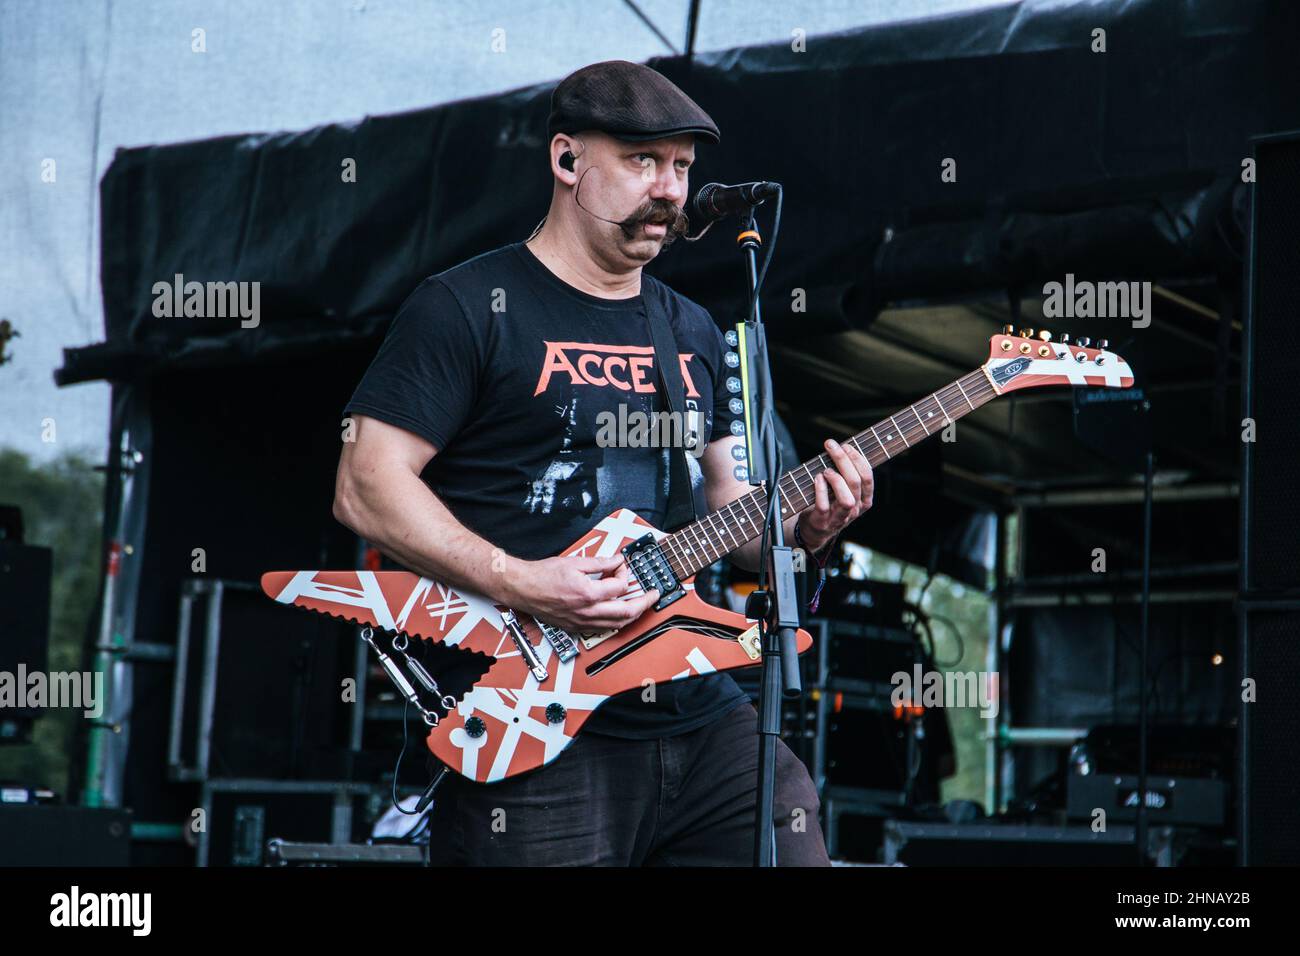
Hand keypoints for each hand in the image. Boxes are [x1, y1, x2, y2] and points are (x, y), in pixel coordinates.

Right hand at [504, 553, 658, 633]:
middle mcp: (586, 611)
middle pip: (626, 612)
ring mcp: (581, 622)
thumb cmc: (542, 575)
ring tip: (640, 605)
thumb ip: (600, 562)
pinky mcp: (575, 627)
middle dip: (644, 603)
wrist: (522, 588)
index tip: (623, 567)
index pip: (619, 587)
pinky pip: (602, 630)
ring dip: (632, 615)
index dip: (625, 575)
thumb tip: (617, 561)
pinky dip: (615, 623)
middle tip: (653, 595)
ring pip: (616, 625)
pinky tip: (618, 615)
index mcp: (587, 593)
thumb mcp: (574, 562)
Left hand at [802, 438, 873, 550]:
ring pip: (846, 498)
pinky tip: (817, 478)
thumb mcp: (844, 490)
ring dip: (836, 479)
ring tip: (826, 470)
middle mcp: (855, 509)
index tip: (846, 445)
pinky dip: (820, 489)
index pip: (867, 477)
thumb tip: (843, 447)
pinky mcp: (823, 522)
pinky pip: (823, 506)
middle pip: (856, 482)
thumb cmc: (830, 502)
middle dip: (844, 460)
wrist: (815, 530)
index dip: (858, 459)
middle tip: (831, 446)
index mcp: (864, 500)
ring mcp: (839, 517)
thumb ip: (847, 473)